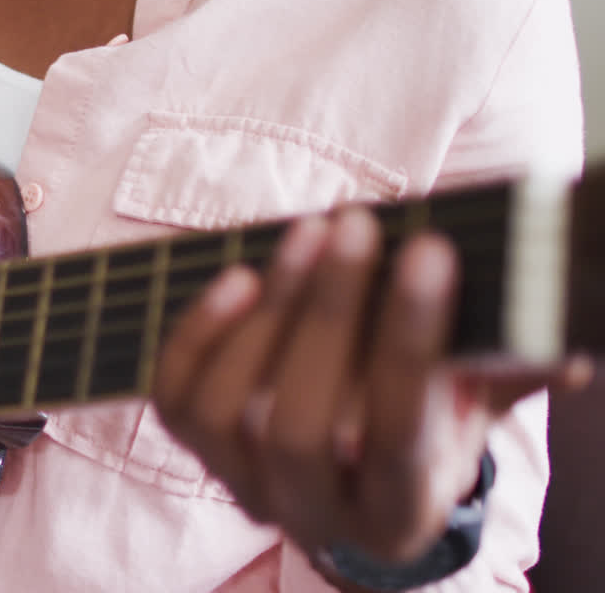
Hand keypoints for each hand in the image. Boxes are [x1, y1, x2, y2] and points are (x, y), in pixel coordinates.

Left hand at [153, 208, 591, 563]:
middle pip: (300, 426)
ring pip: (228, 410)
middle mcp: (311, 514)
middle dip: (327, 316)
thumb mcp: (475, 403)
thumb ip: (508, 372)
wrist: (352, 469)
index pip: (396, 436)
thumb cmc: (424, 419)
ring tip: (307, 233)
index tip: (430, 248)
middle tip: (352, 223)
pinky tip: (237, 275)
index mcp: (397, 511)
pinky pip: (176, 398)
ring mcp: (244, 485)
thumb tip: (561, 347)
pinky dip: (198, 334)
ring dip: (267, 312)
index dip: (410, 343)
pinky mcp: (195, 452)